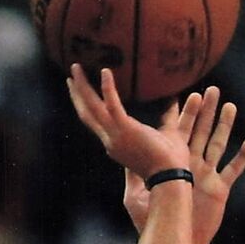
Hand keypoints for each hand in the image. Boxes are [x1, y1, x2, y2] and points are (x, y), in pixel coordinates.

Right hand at [66, 64, 195, 181]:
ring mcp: (115, 135)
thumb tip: (174, 98)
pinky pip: (112, 105)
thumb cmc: (172, 162)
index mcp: (117, 144)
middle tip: (70, 76)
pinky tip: (105, 71)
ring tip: (76, 67)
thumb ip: (168, 117)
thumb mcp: (167, 134)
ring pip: (91, 108)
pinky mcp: (125, 129)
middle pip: (86, 114)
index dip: (87, 107)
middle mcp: (110, 140)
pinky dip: (108, 88)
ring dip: (82, 87)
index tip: (82, 92)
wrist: (171, 176)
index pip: (96, 123)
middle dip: (77, 95)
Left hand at [123, 85, 244, 243]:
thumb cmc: (152, 223)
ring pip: (219, 144)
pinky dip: (243, 157)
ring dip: (225, 125)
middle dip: (207, 111)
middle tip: (212, 89)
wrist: (173, 241)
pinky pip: (234, 170)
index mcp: (173, 164)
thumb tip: (120, 153)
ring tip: (230, 105)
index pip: (177, 132)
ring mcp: (207, 176)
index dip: (181, 113)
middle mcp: (191, 166)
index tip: (183, 93)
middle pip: (201, 131)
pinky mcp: (220, 190)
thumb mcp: (136, 195)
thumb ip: (132, 173)